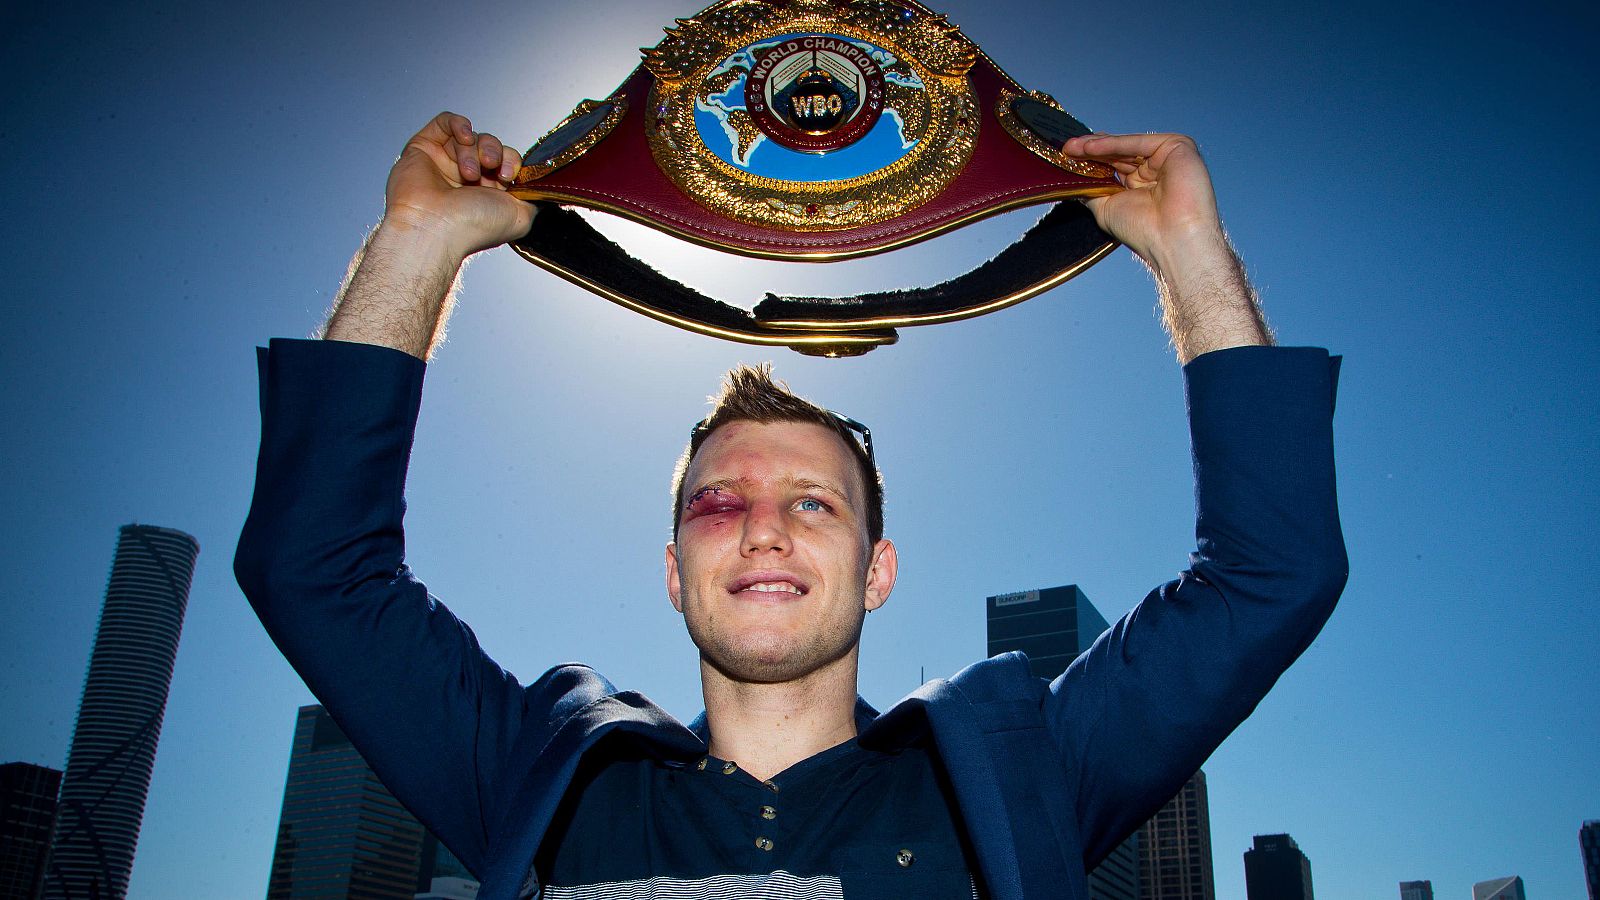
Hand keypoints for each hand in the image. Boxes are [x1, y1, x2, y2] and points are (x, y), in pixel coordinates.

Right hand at [383, 111, 535, 259]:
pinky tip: (465, 137)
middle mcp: (467, 177)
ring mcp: (444, 161)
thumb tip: (542, 185)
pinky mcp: (423, 148)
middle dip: (494, 152)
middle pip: (490, 145)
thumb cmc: (475, 226)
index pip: (507, 161)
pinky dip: (459, 124)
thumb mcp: (521, 217)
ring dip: (475, 150)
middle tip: (491, 167)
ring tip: (470, 172)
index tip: (508, 174)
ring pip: (470, 136)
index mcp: (489, 192)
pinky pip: (445, 122)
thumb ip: (534, 197)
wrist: (436, 227)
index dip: (511, 161)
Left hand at [1064, 132, 1270, 361]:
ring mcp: (1168, 156)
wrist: (1172, 240)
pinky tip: (1090, 148)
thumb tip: (1071, 180)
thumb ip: (1092, 191)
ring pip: (1127, 145)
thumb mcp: (1106, 208)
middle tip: (1064, 148)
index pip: (1114, 162)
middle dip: (1090, 150)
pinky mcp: (1178, 147)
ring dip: (1097, 146)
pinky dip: (1114, 144)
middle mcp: (1156, 167)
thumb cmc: (1143, 231)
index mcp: (1143, 181)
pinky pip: (1139, 142)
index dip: (1091, 158)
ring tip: (1071, 148)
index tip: (1065, 156)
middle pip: (1119, 151)